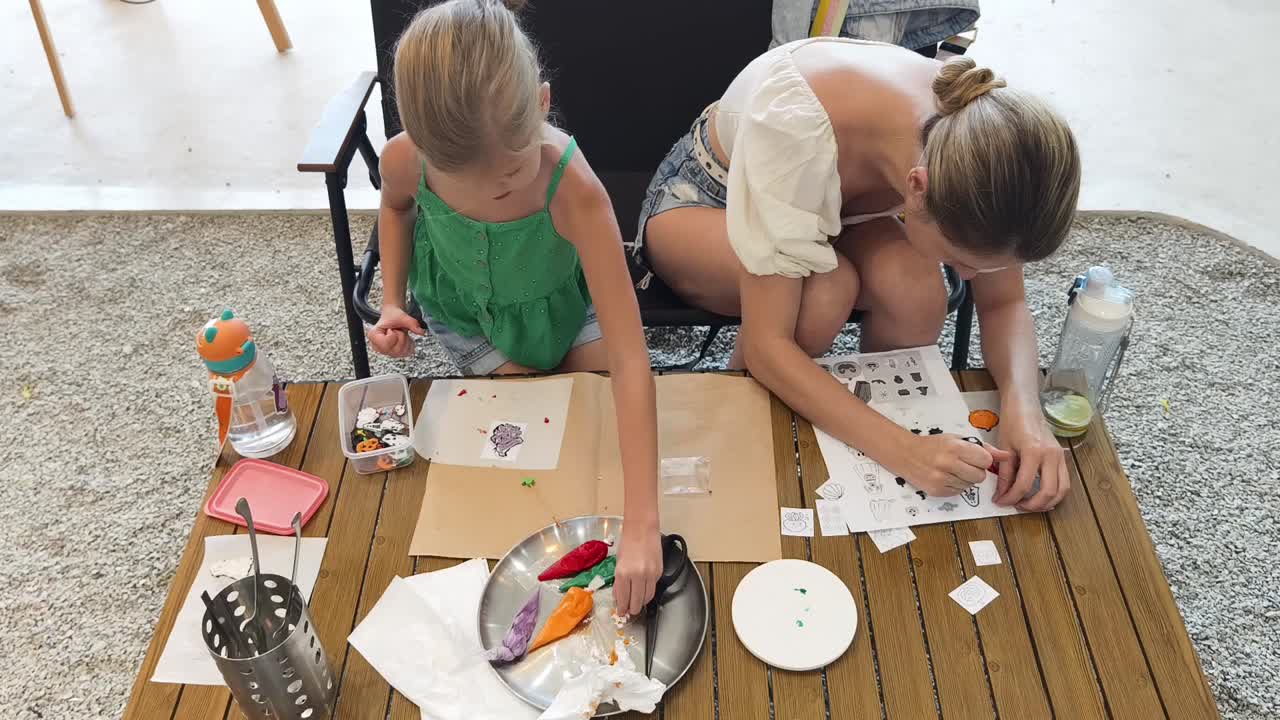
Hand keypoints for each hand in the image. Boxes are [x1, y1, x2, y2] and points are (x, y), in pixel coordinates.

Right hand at [367, 305, 423, 357]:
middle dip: (402, 338)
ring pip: (402, 352)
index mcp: (373, 335)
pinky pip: (406, 353)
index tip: (392, 329)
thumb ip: (411, 323)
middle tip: (398, 330)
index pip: (386, 344)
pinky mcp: (394, 354)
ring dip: (406, 341)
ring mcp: (386, 352)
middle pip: (395, 350)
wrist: (394, 316)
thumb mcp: (402, 316)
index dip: (394, 336)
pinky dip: (409, 345)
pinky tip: (405, 338)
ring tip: (400, 333)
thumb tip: (421, 332)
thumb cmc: (393, 315)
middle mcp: (377, 346)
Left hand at [612, 522, 661, 617]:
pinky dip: (648, 592)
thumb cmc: (627, 542)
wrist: (642, 529)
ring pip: (647, 597)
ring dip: (641, 603)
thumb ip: (619, 581)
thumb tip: (619, 596)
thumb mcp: (618, 563)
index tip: (621, 612)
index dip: (622, 608)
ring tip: (637, 604)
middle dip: (632, 609)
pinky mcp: (658, 572)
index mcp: (623, 573)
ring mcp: (650, 574)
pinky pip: (653, 587)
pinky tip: (643, 591)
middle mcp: (637, 575)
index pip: (623, 598)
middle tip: (629, 611)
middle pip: (636, 602)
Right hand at [894, 433, 1011, 497]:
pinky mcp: (937, 491)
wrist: (905, 453)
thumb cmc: (932, 445)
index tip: (974, 457)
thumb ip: (983, 448)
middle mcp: (948, 463)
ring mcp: (941, 479)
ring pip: (970, 485)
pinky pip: (959, 492)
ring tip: (952, 470)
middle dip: (975, 471)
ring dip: (965, 479)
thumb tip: (1006, 455)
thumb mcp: (957, 440)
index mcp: (955, 447)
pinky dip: (955, 486)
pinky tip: (945, 477)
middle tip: (963, 464)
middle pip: (980, 476)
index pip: (985, 460)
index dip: (982, 459)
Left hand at [994, 408, 1069, 510]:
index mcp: (1034, 451)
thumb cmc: (1012, 422)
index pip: (1024, 485)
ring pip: (1062, 490)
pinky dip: (1055, 493)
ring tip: (1029, 504)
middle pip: (1048, 492)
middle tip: (1017, 506)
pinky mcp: (1062, 457)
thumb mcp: (1004, 447)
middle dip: (1032, 505)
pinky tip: (1041, 496)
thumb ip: (1004, 473)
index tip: (1001, 502)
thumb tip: (1002, 494)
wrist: (1025, 405)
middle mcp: (1051, 455)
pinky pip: (1064, 482)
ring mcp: (1060, 456)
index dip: (1011, 498)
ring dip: (1047, 502)